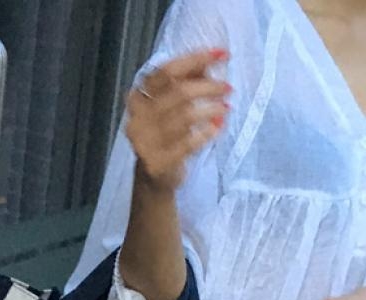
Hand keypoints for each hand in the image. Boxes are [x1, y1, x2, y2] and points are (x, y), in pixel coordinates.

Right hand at [126, 49, 231, 191]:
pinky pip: (188, 144)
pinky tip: (218, 128)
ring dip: (211, 109)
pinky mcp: (157, 162)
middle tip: (228, 88)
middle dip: (208, 87)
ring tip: (226, 108)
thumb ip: (186, 83)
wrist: (154, 178)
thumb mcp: (172, 106)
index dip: (196, 59)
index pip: (167, 71)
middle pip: (178, 92)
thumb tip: (210, 63)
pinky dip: (207, 133)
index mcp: (138, 96)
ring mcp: (145, 141)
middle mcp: (137, 117)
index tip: (222, 54)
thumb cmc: (167, 135)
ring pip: (185, 116)